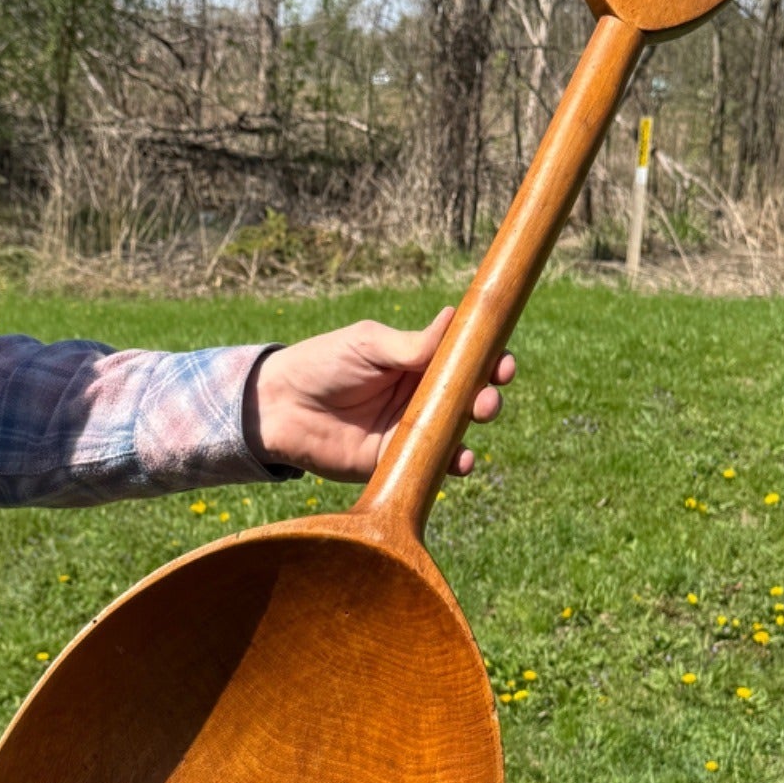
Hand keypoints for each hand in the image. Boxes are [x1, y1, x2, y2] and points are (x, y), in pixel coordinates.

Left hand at [242, 305, 515, 483]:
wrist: (281, 408)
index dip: (490, 360)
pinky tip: (460, 459)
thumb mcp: (368, 344)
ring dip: (477, 425)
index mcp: (418, 360)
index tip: (503, 361)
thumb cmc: (322, 364)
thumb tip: (455, 317)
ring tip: (477, 416)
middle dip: (488, 394)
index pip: (465, 359)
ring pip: (459, 430)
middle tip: (488, 395)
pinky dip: (453, 463)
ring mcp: (413, 429)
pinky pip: (435, 465)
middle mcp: (422, 395)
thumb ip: (411, 343)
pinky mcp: (399, 461)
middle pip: (470, 395)